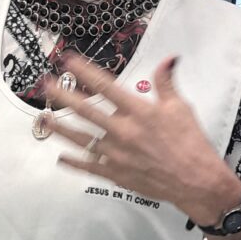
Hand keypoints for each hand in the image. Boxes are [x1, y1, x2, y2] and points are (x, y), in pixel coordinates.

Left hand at [45, 53, 240, 224]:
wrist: (196, 182)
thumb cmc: (191, 143)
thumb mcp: (181, 108)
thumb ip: (166, 82)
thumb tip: (168, 58)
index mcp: (139, 112)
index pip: (105, 86)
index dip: (84, 71)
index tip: (67, 60)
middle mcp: (123, 131)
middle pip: (86, 110)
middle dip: (63, 96)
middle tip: (45, 85)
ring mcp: (116, 154)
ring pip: (80, 139)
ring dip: (60, 128)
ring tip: (44, 118)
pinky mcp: (116, 174)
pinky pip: (89, 166)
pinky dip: (74, 162)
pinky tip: (61, 158)